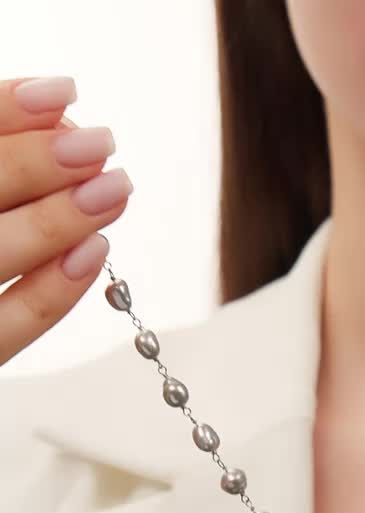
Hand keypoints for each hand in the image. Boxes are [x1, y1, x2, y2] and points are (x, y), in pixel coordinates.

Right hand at [0, 76, 131, 367]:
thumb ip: (2, 157)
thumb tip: (60, 119)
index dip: (1, 109)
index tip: (63, 92)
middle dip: (34, 164)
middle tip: (100, 144)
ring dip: (54, 221)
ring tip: (114, 189)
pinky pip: (8, 328)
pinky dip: (52, 290)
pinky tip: (95, 251)